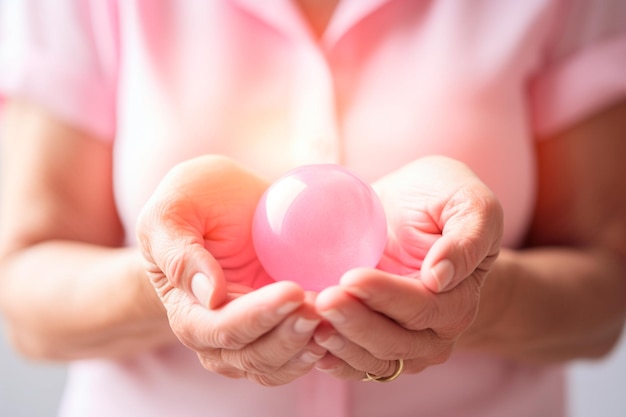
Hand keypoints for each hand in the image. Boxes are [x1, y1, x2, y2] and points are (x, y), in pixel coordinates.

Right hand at [136, 155, 324, 384]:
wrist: (223, 205)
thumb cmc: (193, 202)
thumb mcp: (172, 212)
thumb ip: (179, 252)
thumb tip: (210, 295)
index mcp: (187, 309)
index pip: (220, 328)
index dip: (257, 316)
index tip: (293, 291)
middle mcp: (215, 335)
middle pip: (252, 355)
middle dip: (288, 334)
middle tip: (320, 306)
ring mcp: (250, 337)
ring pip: (275, 366)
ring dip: (305, 347)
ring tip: (332, 318)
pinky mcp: (279, 330)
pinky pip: (296, 357)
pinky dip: (318, 349)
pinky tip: (338, 327)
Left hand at [313, 156, 502, 378]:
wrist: (419, 215)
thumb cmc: (445, 200)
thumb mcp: (470, 203)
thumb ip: (467, 237)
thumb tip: (441, 277)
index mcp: (458, 299)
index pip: (421, 307)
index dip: (386, 296)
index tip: (351, 277)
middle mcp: (434, 332)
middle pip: (395, 341)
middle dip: (356, 323)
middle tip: (323, 299)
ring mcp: (404, 343)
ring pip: (372, 359)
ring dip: (339, 343)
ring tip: (307, 320)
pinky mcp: (374, 343)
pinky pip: (354, 362)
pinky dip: (331, 356)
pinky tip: (308, 340)